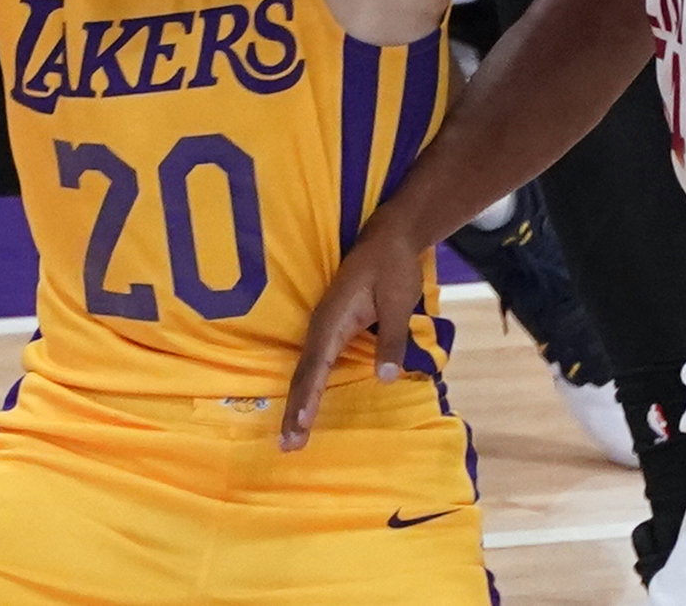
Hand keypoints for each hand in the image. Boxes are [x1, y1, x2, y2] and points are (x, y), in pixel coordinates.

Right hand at [280, 220, 425, 451]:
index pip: (316, 366)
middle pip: (304, 374)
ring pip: (306, 370)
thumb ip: (390, 340)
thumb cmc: (393, 268)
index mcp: (333, 320)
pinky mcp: (332, 328)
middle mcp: (322, 326)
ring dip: (298, 402)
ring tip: (292, 435)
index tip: (300, 424)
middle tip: (288, 446)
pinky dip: (308, 387)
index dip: (307, 397)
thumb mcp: (397, 302)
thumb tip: (384, 379)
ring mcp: (324, 327)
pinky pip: (315, 364)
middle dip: (295, 410)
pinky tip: (307, 405)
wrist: (390, 238)